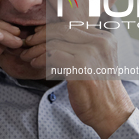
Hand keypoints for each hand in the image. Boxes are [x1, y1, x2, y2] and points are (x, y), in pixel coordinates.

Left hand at [20, 23, 134, 138]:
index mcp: (104, 37)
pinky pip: (53, 56)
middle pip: (63, 29)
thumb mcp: (95, 60)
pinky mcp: (81, 67)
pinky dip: (41, 59)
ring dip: (37, 49)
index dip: (51, 28)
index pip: (72, 25)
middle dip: (41, 35)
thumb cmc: (98, 88)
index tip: (37, 35)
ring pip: (55, 43)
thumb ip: (81, 45)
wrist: (110, 112)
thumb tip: (53, 34)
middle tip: (28, 43)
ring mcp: (92, 53)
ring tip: (28, 56)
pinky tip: (35, 64)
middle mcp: (100, 42)